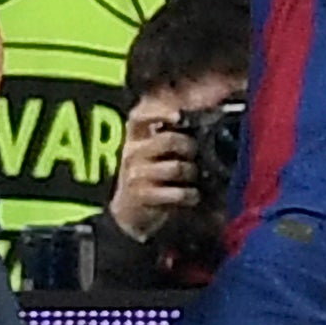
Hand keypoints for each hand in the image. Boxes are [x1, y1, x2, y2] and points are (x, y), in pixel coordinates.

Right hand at [106, 106, 200, 241]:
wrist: (130, 212)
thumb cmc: (148, 176)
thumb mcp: (151, 151)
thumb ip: (167, 133)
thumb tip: (196, 116)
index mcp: (134, 137)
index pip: (140, 116)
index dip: (160, 112)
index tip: (179, 116)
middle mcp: (132, 153)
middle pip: (168, 140)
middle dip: (189, 146)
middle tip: (195, 154)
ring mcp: (137, 175)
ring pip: (176, 167)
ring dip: (192, 173)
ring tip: (192, 178)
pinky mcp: (144, 196)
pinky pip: (177, 192)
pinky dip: (190, 195)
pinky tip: (191, 196)